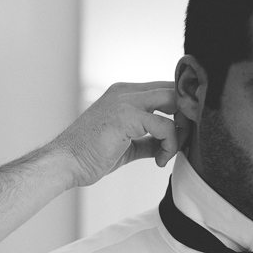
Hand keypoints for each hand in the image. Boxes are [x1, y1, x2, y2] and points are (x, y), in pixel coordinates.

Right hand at [51, 82, 185, 186]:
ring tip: (168, 154)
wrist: (66, 163)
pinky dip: (170, 145)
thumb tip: (169, 145)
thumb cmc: (90, 156)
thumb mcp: (128, 145)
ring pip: (174, 101)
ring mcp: (125, 100)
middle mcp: (125, 91)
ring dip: (181, 131)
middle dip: (186, 115)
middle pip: (174, 89)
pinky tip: (159, 161)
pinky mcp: (127, 116)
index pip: (165, 89)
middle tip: (184, 141)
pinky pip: (165, 125)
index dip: (181, 109)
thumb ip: (149, 140)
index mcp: (124, 93)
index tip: (182, 135)